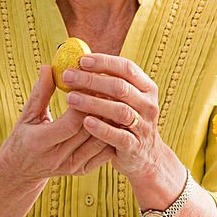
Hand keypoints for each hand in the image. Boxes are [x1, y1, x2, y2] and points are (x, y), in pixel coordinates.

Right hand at [1, 66, 112, 180]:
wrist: (22, 170)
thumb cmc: (24, 136)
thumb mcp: (27, 114)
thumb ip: (40, 92)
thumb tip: (50, 67)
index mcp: (39, 141)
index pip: (70, 123)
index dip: (84, 104)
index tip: (90, 85)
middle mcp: (57, 158)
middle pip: (89, 132)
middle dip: (101, 109)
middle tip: (110, 89)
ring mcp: (71, 166)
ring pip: (100, 143)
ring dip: (110, 122)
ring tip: (116, 102)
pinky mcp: (82, 170)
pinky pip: (104, 154)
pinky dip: (112, 136)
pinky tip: (116, 121)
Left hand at [63, 54, 166, 179]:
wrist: (144, 157)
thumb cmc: (126, 122)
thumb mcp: (125, 99)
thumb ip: (109, 82)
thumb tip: (80, 60)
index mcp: (147, 88)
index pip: (127, 68)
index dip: (104, 62)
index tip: (80, 60)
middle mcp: (148, 105)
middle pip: (120, 87)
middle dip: (91, 80)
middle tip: (67, 77)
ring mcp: (144, 126)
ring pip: (119, 111)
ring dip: (93, 102)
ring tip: (70, 98)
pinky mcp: (134, 146)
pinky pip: (118, 136)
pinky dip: (102, 128)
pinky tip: (85, 122)